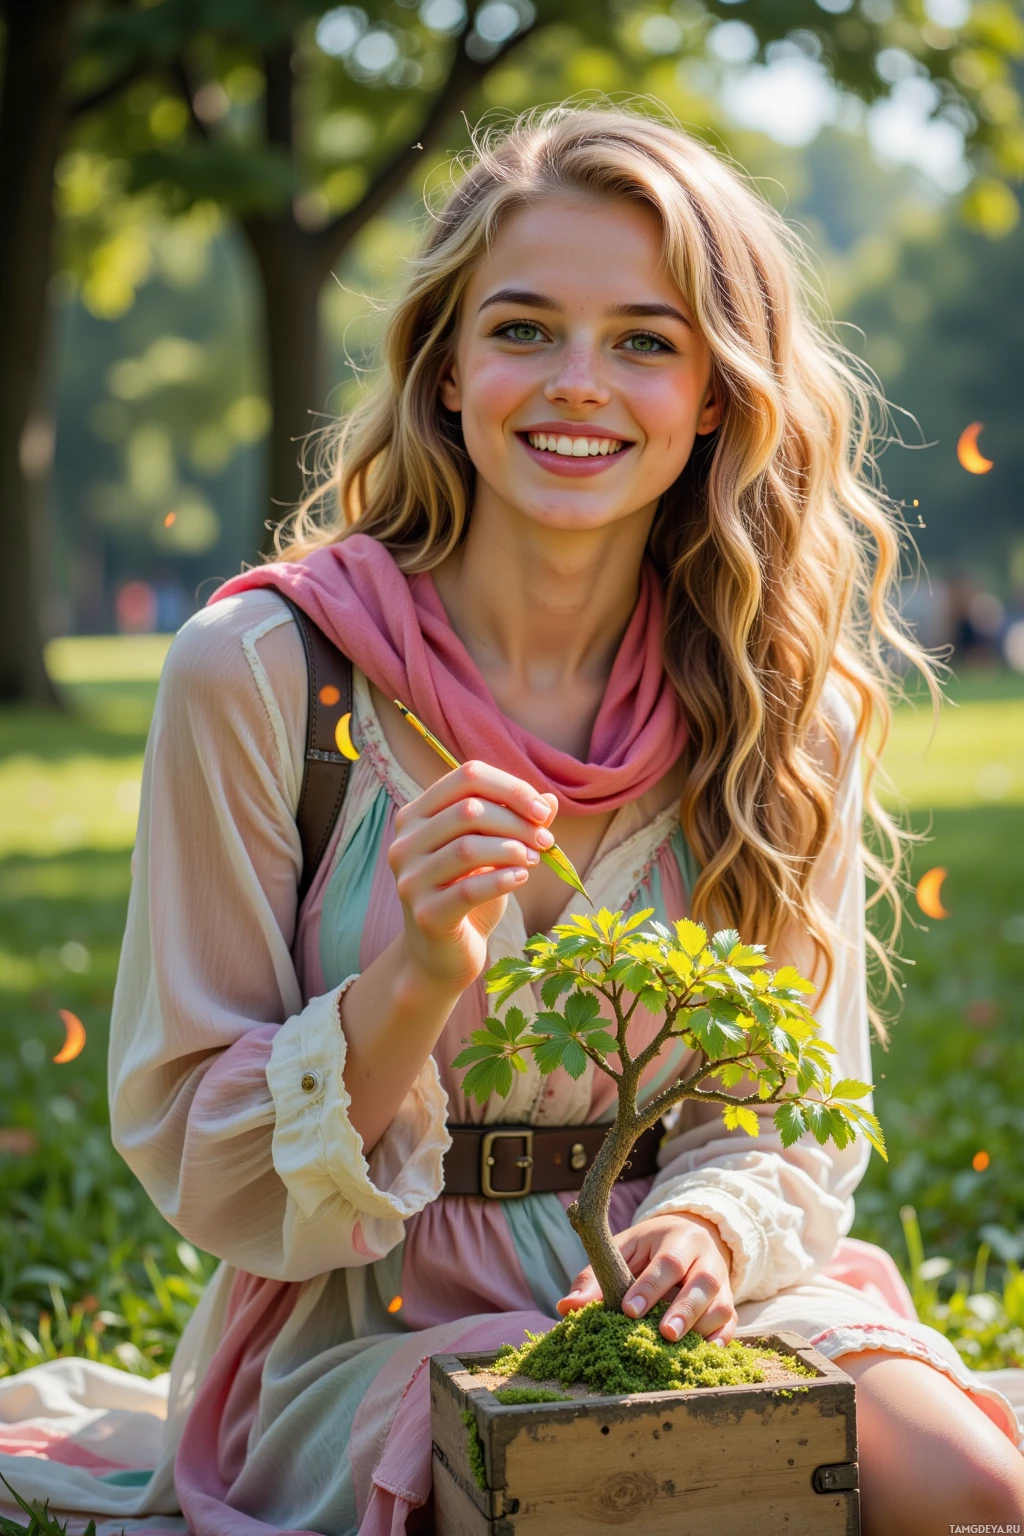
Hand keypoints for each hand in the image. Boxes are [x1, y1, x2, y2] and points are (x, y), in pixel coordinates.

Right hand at [388, 761, 557, 990]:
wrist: (442, 954)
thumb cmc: (469, 894)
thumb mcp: (492, 853)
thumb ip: (516, 824)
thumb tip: (549, 801)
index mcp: (416, 815)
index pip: (466, 777)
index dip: (511, 788)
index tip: (543, 812)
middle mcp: (405, 843)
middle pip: (469, 809)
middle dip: (517, 822)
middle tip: (546, 842)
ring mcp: (411, 879)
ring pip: (468, 847)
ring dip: (513, 849)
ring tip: (535, 859)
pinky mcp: (425, 915)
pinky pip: (470, 889)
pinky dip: (503, 879)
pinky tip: (522, 878)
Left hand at [557, 1213, 737, 1344]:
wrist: (690, 1236)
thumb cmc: (648, 1248)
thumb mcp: (622, 1251)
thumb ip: (596, 1278)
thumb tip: (566, 1307)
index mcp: (678, 1238)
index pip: (667, 1262)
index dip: (650, 1287)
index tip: (629, 1310)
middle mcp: (706, 1257)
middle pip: (702, 1282)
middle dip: (684, 1310)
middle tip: (665, 1334)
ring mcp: (722, 1282)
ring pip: (721, 1304)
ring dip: (701, 1327)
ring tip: (678, 1347)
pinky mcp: (729, 1305)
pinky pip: (731, 1323)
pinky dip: (721, 1340)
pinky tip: (705, 1355)